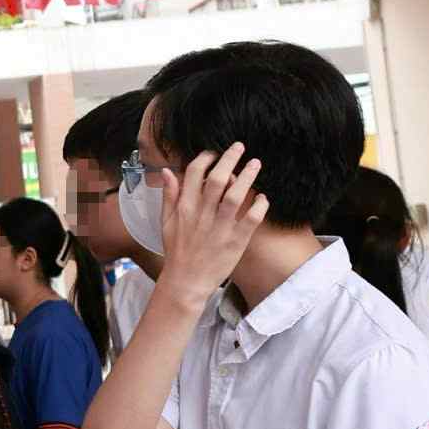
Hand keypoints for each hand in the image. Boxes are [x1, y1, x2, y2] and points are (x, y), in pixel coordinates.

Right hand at [159, 142, 266, 300]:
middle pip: (218, 179)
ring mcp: (220, 227)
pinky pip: (252, 218)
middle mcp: (202, 215)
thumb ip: (168, 195)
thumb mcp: (166, 222)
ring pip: (236, 195)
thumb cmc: (177, 251)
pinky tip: (262, 197)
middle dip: (230, 158)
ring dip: (248, 176)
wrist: (186, 281)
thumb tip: (168, 171)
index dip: (206, 158)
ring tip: (256, 163)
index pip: (194, 173)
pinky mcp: (236, 240)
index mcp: (184, 208)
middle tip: (240, 147)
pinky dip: (260, 205)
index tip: (214, 153)